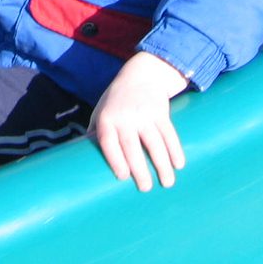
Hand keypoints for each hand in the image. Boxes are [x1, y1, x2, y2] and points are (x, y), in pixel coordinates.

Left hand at [89, 51, 187, 190]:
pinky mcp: (160, 111)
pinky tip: (179, 164)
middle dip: (140, 169)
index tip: (123, 177)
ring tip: (167, 183)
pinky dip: (175, 150)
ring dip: (162, 164)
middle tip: (145, 188)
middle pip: (132, 147)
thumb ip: (95, 133)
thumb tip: (84, 161)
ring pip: (154, 142)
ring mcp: (144, 114)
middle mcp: (124, 116)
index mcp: (107, 119)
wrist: (140, 75)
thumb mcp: (101, 111)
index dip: (115, 160)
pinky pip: (169, 133)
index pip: (109, 142)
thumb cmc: (116, 101)